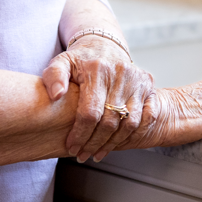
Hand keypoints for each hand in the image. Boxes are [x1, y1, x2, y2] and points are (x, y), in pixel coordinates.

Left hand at [42, 34, 155, 162]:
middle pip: (110, 121)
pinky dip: (133, 134)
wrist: (104, 46)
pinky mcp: (148, 85)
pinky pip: (146, 117)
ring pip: (129, 123)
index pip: (90, 112)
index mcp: (98, 69)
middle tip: (83, 155)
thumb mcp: (62, 62)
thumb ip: (54, 77)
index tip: (72, 147)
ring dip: (113, 143)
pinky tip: (118, 142)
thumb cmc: (80, 60)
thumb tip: (56, 95)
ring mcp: (137, 80)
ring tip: (98, 153)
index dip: (80, 134)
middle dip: (94, 143)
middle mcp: (121, 74)